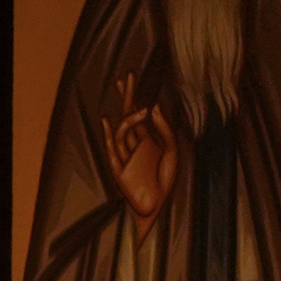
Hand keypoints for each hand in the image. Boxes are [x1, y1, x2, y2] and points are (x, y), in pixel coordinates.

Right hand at [100, 69, 179, 233]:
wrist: (156, 204)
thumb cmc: (165, 180)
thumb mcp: (171, 149)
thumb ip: (163, 128)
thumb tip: (154, 105)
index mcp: (147, 139)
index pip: (139, 112)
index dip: (135, 95)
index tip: (132, 77)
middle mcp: (134, 143)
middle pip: (127, 114)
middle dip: (127, 96)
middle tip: (126, 76)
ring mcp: (125, 154)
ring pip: (123, 129)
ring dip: (130, 118)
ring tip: (142, 111)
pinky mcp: (118, 167)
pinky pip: (113, 147)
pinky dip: (111, 132)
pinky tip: (109, 119)